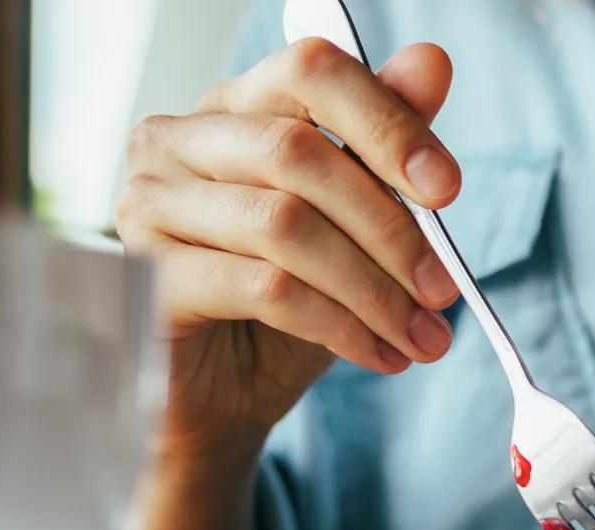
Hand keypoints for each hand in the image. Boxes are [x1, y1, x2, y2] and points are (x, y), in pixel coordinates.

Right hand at [116, 39, 462, 463]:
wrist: (224, 401)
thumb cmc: (286, 310)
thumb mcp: (352, 229)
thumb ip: (384, 148)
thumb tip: (432, 62)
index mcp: (234, 108)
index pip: (309, 71)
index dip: (386, 121)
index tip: (447, 189)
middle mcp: (177, 141)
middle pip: (299, 154)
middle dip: (389, 229)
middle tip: (443, 290)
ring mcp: (149, 205)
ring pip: (284, 225)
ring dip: (372, 289)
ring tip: (420, 336)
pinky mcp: (147, 278)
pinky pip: (262, 288)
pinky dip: (338, 324)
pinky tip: (377, 354)